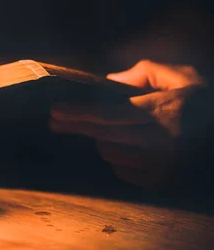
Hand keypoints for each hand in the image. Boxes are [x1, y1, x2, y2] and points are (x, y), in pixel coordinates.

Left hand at [50, 60, 206, 187]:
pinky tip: (128, 148)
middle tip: (54, 121)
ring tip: (110, 131)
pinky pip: (123, 171)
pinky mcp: (163, 181)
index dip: (79, 112)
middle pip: (103, 134)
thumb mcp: (180, 75)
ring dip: (103, 140)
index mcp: (162, 110)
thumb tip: (109, 80)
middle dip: (75, 125)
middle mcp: (162, 140)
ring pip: (110, 154)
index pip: (109, 113)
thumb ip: (144, 71)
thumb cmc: (202, 100)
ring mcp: (162, 164)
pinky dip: (118, 159)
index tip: (56, 110)